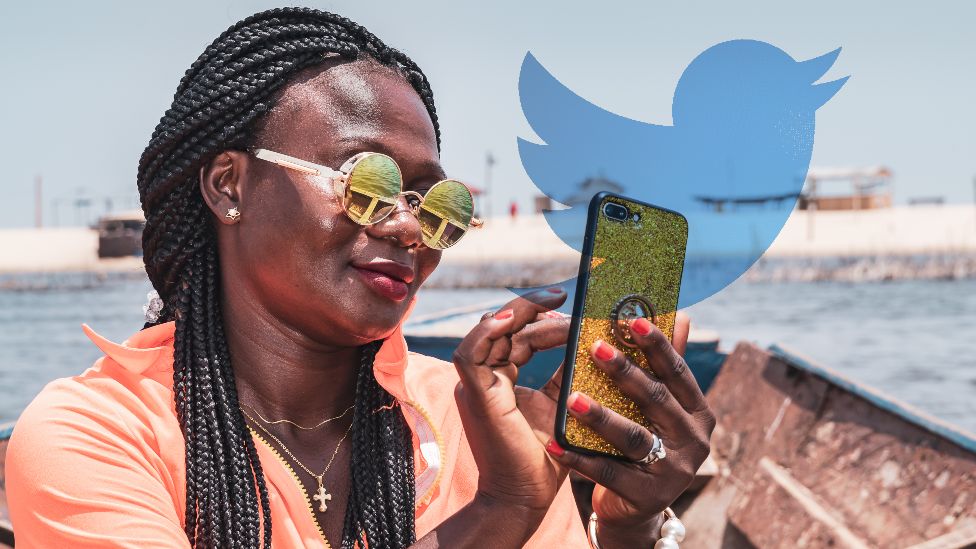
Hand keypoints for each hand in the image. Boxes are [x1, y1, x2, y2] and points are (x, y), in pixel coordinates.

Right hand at [450, 289, 569, 530]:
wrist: (526, 498)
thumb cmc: (545, 457)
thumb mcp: (561, 402)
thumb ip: (567, 370)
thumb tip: (591, 336)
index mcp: (499, 380)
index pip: (516, 336)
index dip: (539, 317)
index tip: (568, 305)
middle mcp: (483, 379)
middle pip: (502, 328)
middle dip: (532, 308)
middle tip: (563, 295)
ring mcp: (476, 386)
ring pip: (488, 332)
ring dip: (518, 313)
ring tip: (551, 301)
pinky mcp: (476, 396)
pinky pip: (471, 353)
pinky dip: (488, 332)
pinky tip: (513, 319)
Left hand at [541, 313, 714, 546]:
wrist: (634, 506)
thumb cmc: (642, 442)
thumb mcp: (656, 408)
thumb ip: (663, 366)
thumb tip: (680, 313)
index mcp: (698, 412)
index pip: (677, 371)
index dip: (656, 344)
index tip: (631, 319)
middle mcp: (694, 440)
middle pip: (656, 399)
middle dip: (624, 371)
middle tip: (593, 347)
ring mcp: (674, 471)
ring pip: (633, 437)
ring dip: (600, 416)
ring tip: (571, 398)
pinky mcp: (648, 497)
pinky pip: (608, 473)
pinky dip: (578, 458)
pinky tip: (554, 443)